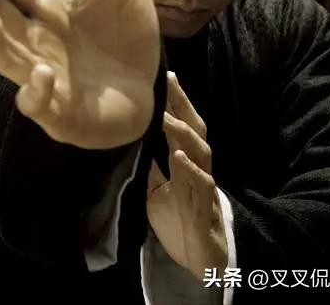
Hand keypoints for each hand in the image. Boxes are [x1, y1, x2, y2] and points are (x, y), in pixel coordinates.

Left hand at [146, 72, 227, 279]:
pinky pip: (201, 186)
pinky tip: (178, 157)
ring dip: (183, 133)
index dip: (175, 99)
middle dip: (182, 103)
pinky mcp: (203, 209)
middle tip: (167, 79)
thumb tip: (127, 136)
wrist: (198, 256)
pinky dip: (190, 171)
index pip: (182, 123)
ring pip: (200, 152)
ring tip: (166, 117)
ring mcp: (203, 186)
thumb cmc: (177, 216)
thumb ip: (146, 161)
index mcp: (184, 160)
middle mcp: (197, 167)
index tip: (163, 73)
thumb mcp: (154, 185)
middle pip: (195, 128)